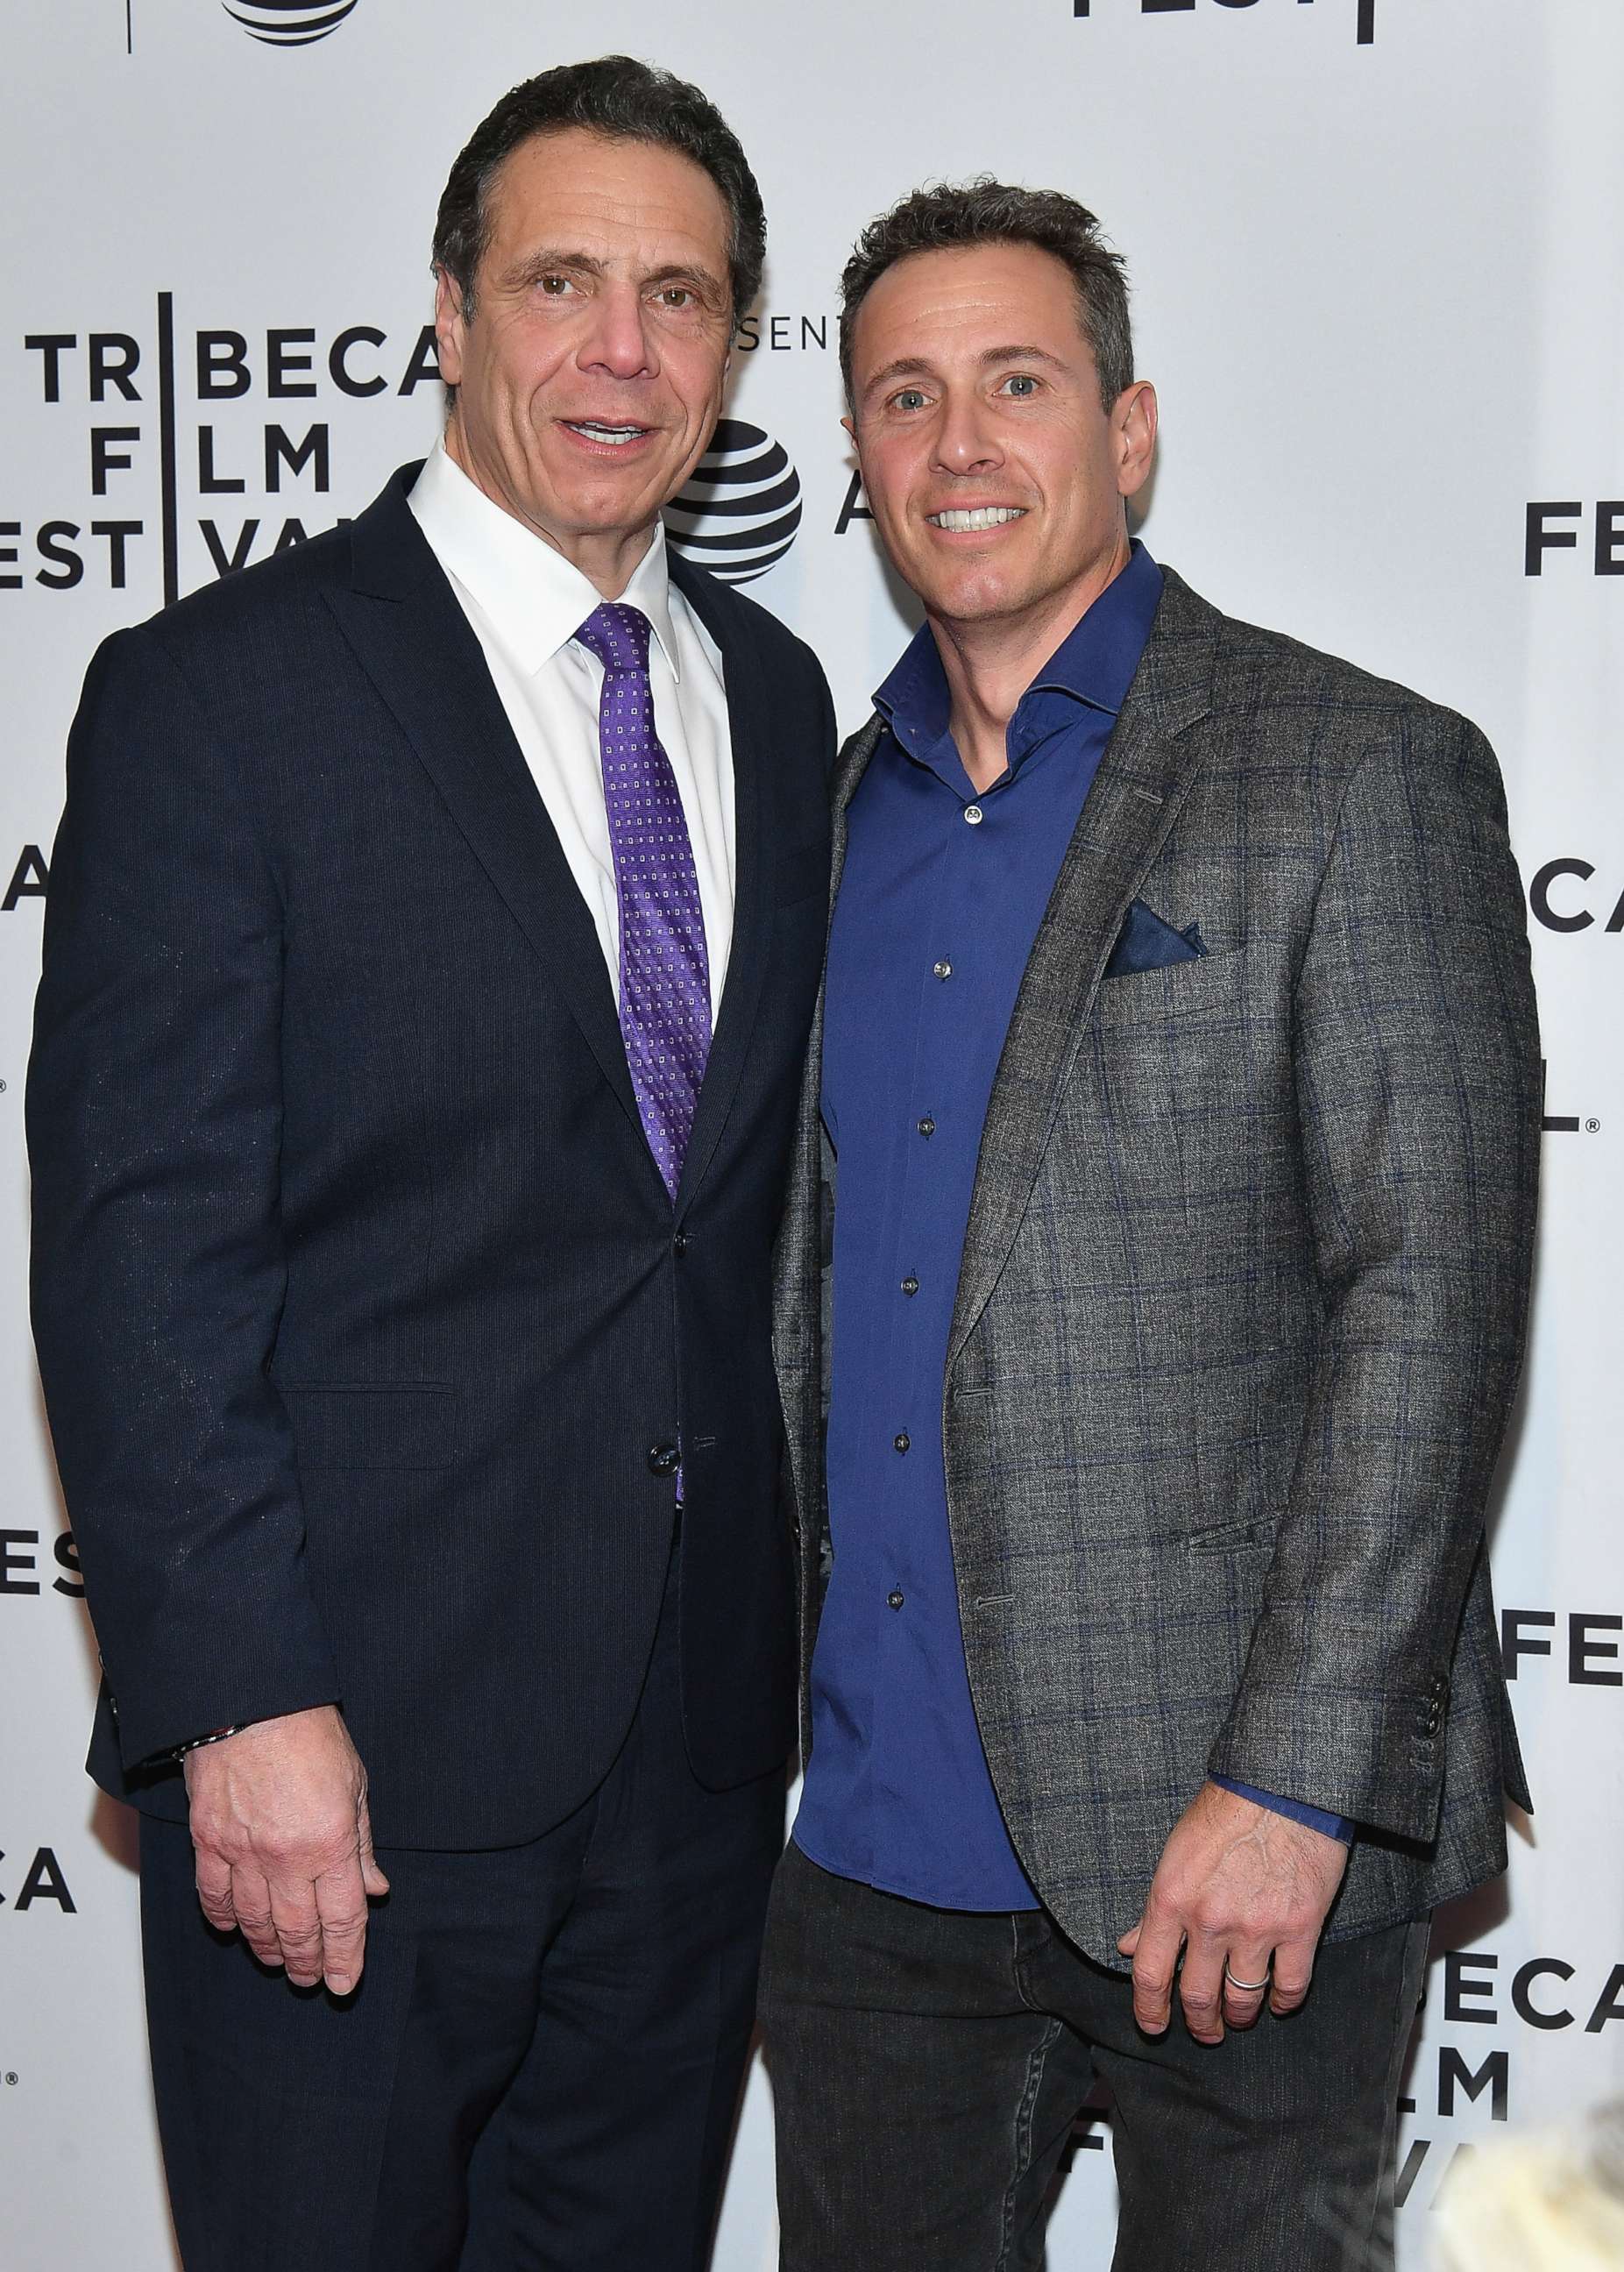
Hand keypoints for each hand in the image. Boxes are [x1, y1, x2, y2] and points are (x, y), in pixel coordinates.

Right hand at [185, 1704, 388, 1993]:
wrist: (252, 1701)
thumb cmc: (310, 1734)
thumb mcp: (356, 1784)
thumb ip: (363, 1845)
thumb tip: (375, 1889)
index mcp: (331, 1842)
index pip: (342, 1919)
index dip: (344, 1958)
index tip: (342, 1984)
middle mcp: (287, 1857)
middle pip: (297, 1930)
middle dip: (306, 1962)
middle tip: (310, 1979)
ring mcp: (243, 1852)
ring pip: (254, 1922)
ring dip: (267, 1949)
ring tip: (278, 1961)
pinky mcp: (209, 1840)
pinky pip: (214, 1895)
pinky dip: (224, 1919)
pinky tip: (233, 1929)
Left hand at [1116, 1780, 1348, 2043]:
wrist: (1282, 1786)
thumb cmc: (1224, 1811)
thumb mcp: (1175, 1853)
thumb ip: (1155, 1907)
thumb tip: (1129, 1946)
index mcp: (1171, 1898)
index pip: (1150, 1973)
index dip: (1149, 2010)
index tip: (1154, 2025)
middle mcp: (1209, 1921)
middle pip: (1197, 1997)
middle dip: (1200, 2023)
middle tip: (1206, 2031)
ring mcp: (1256, 1928)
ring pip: (1242, 1999)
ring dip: (1239, 2016)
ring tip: (1239, 2018)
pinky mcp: (1299, 1928)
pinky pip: (1289, 1986)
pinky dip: (1282, 2003)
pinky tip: (1277, 2003)